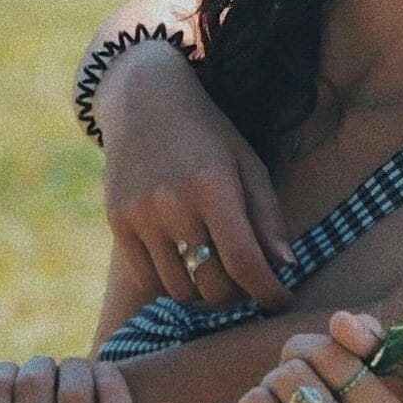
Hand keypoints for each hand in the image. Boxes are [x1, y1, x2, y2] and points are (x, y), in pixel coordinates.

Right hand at [96, 45, 293, 311]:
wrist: (145, 101)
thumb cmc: (209, 134)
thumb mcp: (248, 163)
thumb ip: (267, 217)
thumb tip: (285, 268)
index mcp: (213, 187)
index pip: (244, 261)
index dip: (268, 292)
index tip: (282, 301)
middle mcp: (173, 205)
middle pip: (212, 284)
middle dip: (238, 293)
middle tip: (248, 283)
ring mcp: (140, 216)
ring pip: (179, 289)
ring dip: (204, 292)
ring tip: (218, 273)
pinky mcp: (118, 223)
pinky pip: (147, 279)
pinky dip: (172, 284)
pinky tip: (186, 267)